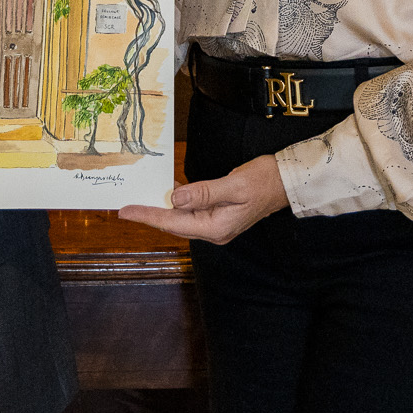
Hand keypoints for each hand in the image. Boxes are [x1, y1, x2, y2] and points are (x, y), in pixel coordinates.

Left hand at [116, 154, 286, 244]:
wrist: (287, 183)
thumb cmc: (264, 181)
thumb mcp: (234, 184)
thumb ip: (203, 192)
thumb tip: (174, 199)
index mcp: (216, 227)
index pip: (173, 222)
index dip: (147, 216)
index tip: (126, 212)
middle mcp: (214, 231)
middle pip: (174, 223)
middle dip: (149, 214)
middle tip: (126, 206)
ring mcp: (216, 224)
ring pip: (181, 218)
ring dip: (162, 209)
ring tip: (140, 199)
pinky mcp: (219, 215)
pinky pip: (192, 211)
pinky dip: (177, 203)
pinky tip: (169, 192)